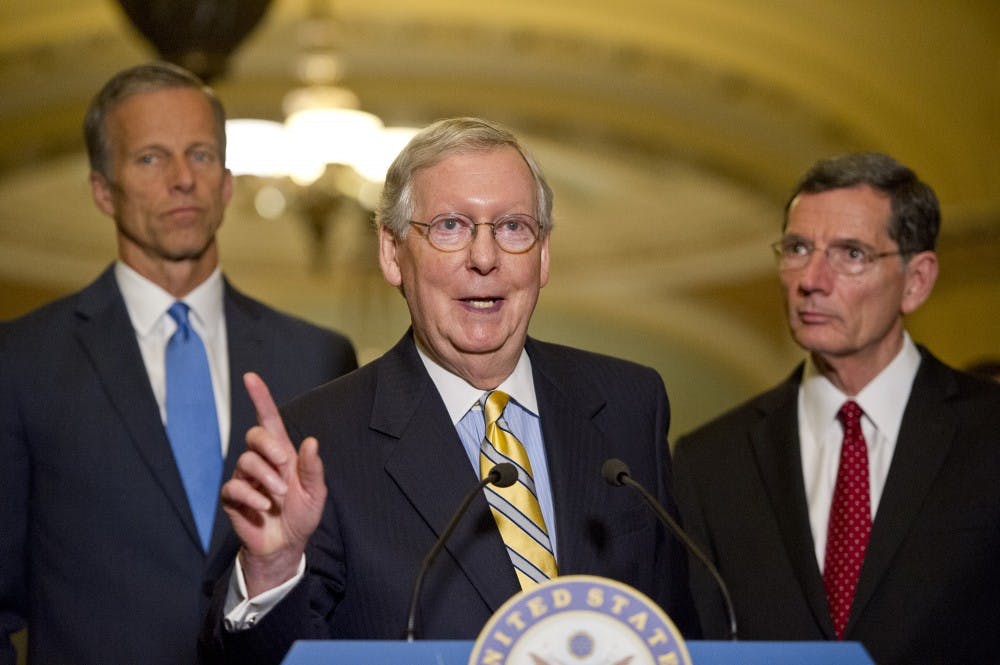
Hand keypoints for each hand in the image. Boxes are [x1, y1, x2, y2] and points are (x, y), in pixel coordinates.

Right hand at [220, 372, 326, 596]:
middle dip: (269, 446)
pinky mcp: (232, 497)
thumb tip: (312, 442)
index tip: (251, 377)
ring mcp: (244, 478)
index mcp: (282, 454)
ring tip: (278, 497)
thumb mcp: (315, 493)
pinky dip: (251, 495)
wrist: (285, 545)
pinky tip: (263, 507)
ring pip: (245, 461)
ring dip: (265, 477)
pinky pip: (234, 487)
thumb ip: (313, 469)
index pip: (269, 420)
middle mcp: (261, 461)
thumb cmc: (301, 515)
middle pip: (254, 436)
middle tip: (284, 463)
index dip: (260, 398)